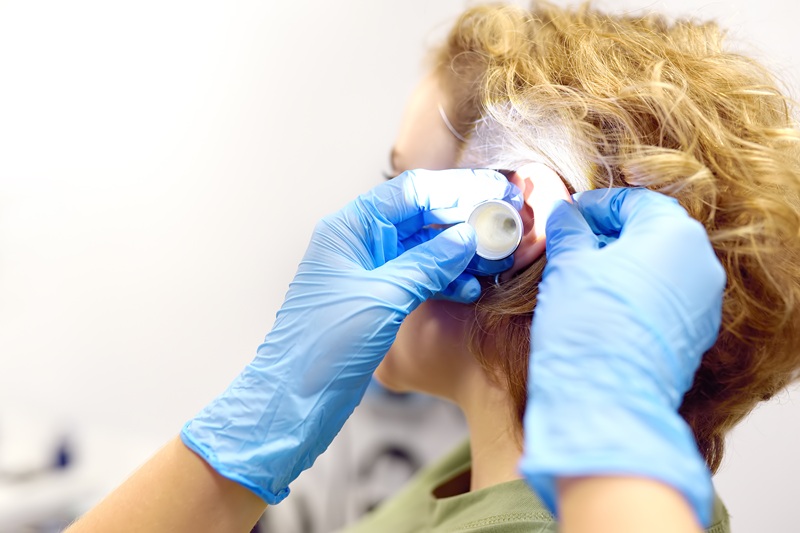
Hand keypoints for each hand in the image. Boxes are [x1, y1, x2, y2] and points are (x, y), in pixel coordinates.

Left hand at [181, 169, 521, 502]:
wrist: (297, 399)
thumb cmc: (325, 345)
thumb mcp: (385, 297)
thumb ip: (429, 263)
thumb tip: (467, 237)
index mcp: (349, 229)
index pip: (410, 193)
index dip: (455, 190)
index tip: (493, 192)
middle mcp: (358, 243)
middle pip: (419, 216)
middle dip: (462, 219)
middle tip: (504, 221)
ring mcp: (369, 271)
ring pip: (423, 248)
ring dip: (459, 251)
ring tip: (495, 256)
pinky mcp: (378, 298)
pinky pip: (418, 276)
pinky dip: (445, 278)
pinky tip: (471, 286)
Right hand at [520, 188, 724, 526]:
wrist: (607, 399)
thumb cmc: (588, 324)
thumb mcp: (568, 264)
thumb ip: (569, 230)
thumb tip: (565, 215)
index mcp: (674, 233)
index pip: (636, 201)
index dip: (597, 206)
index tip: (569, 218)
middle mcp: (700, 263)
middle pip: (653, 232)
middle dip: (612, 235)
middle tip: (573, 246)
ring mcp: (703, 302)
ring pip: (661, 266)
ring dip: (624, 264)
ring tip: (584, 278)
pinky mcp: (695, 334)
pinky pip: (667, 298)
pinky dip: (638, 293)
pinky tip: (605, 308)